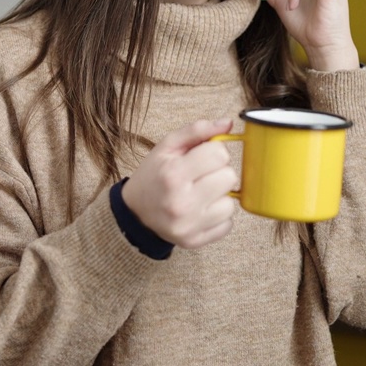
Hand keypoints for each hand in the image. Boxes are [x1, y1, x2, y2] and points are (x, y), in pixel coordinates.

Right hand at [120, 119, 238, 249]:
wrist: (134, 214)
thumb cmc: (153, 176)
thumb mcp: (167, 147)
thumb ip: (197, 131)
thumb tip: (228, 124)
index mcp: (173, 173)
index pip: (219, 153)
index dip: (214, 152)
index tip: (202, 157)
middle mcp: (182, 201)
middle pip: (229, 177)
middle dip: (219, 172)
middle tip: (201, 176)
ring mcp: (189, 225)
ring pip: (231, 203)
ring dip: (220, 196)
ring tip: (201, 194)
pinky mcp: (195, 241)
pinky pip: (227, 224)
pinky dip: (218, 216)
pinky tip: (202, 211)